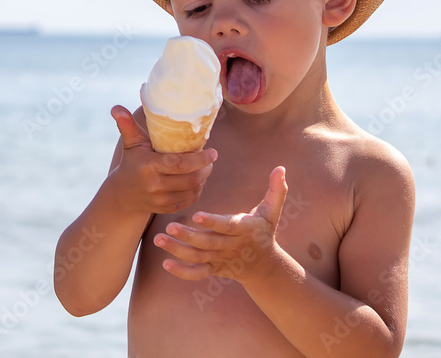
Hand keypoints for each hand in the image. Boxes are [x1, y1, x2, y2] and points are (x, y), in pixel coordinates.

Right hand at [106, 105, 216, 215]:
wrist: (123, 194)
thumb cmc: (132, 162)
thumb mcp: (131, 143)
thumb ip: (126, 124)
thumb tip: (116, 107)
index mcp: (148, 166)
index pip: (180, 164)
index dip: (200, 159)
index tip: (213, 152)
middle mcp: (154, 185)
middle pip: (191, 178)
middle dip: (206, 169)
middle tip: (210, 159)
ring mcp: (160, 200)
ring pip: (193, 190)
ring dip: (204, 179)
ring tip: (205, 168)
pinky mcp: (166, 209)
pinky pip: (190, 200)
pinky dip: (197, 190)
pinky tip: (197, 181)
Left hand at [153, 166, 288, 283]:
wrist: (265, 267)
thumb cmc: (264, 232)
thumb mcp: (272, 212)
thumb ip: (276, 190)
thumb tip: (281, 167)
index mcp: (245, 230)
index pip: (227, 226)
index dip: (213, 222)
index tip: (196, 215)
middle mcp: (231, 247)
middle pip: (208, 243)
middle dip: (188, 237)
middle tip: (169, 227)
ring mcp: (221, 260)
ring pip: (198, 258)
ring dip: (178, 251)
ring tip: (158, 239)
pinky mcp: (214, 269)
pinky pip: (197, 274)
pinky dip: (182, 272)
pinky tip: (165, 263)